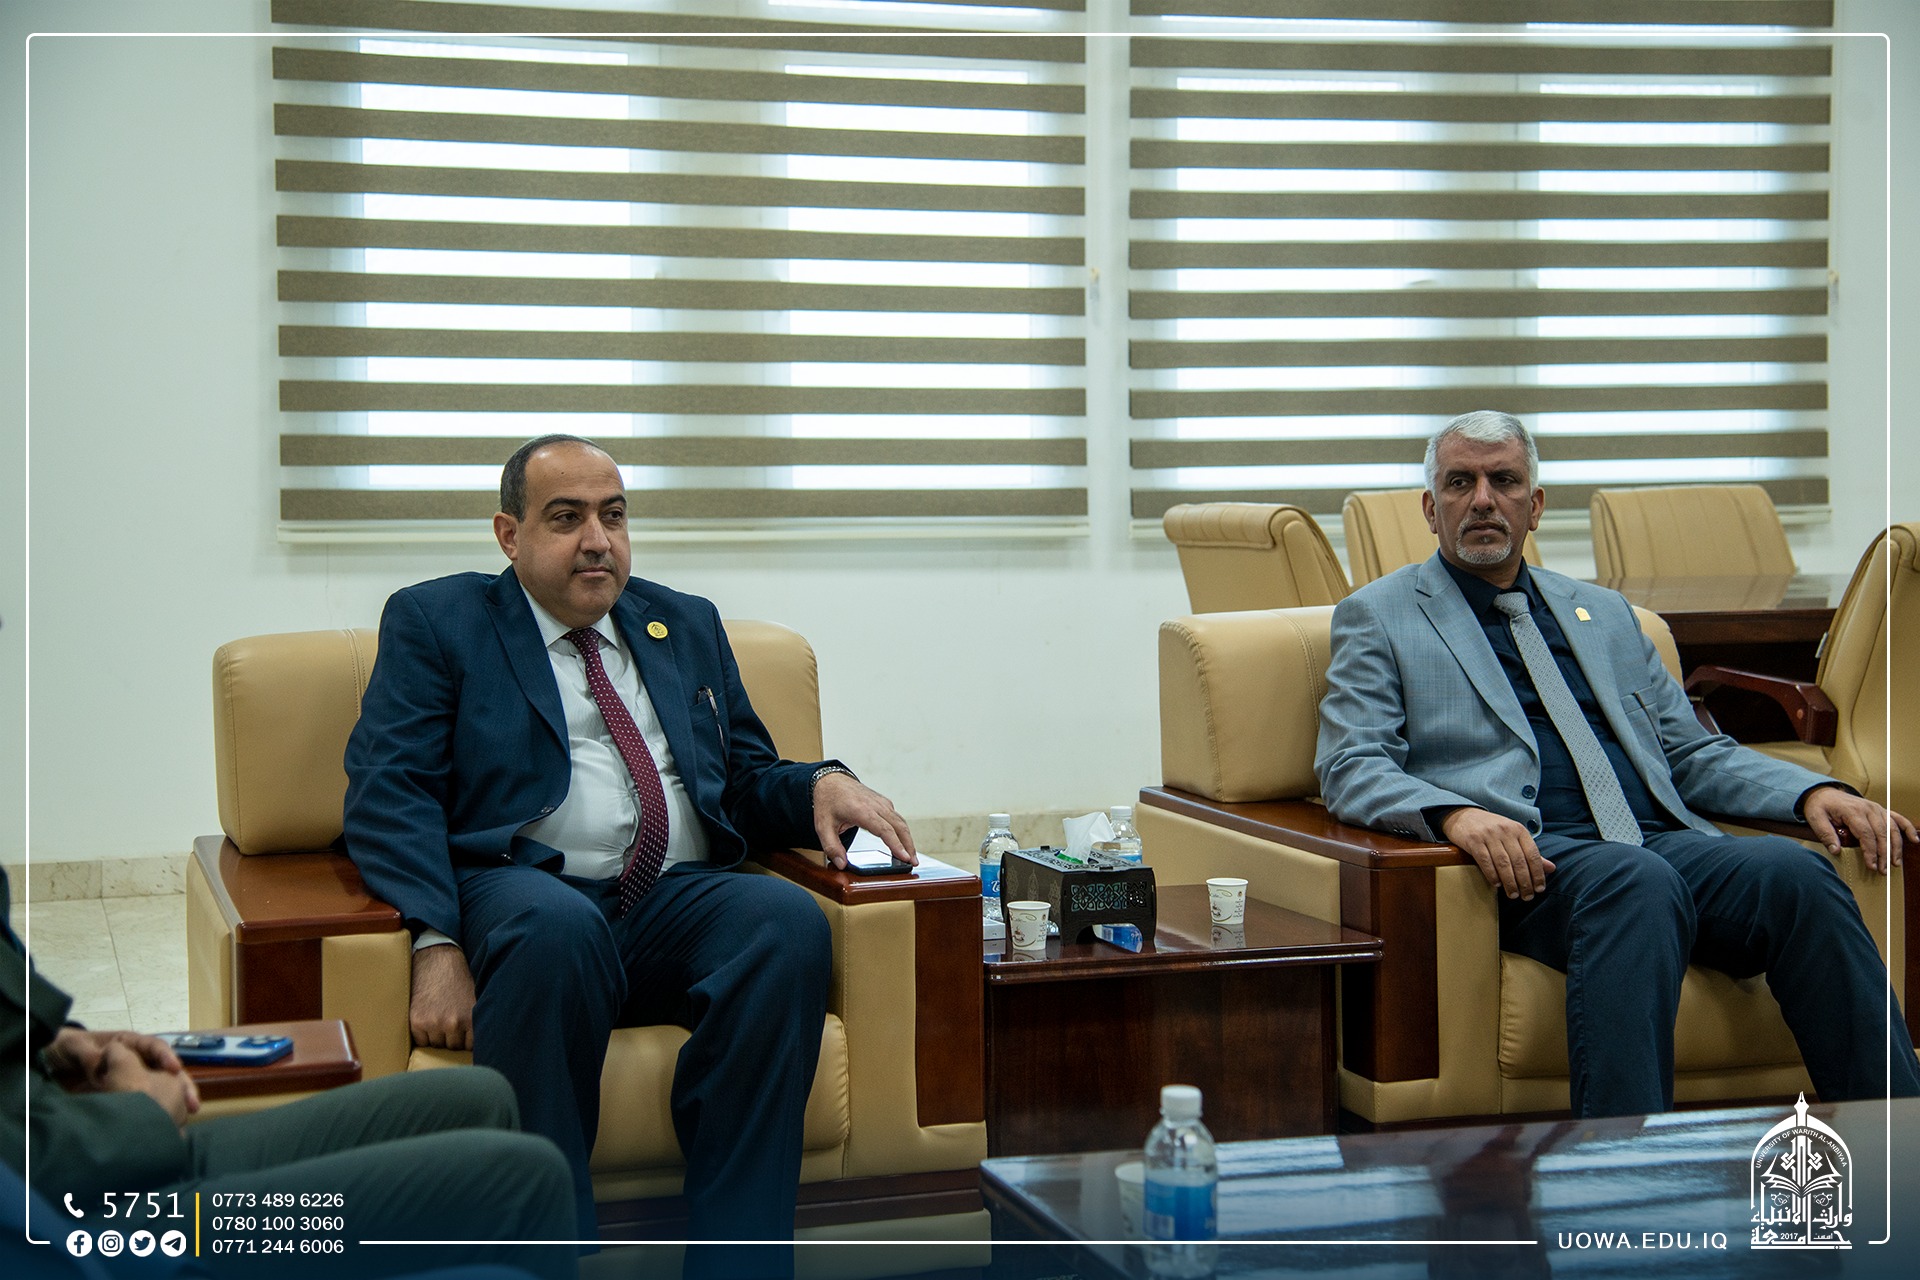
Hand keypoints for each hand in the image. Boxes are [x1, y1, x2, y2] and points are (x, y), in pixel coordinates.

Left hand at [67, 1041, 199, 1127]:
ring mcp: (134, 1078)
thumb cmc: (69, 1049)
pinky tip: (169, 1125)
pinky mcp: (129, 1095)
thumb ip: (86, 1053)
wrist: (54, 1064)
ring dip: (178, 1100)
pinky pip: (150, 1102)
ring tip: (188, 1115)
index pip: (153, 1047)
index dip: (166, 1056)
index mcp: (128, 1043)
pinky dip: (161, 1113)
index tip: (174, 1069)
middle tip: (191, 1102)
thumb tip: (100, 1063)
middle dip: (182, 1084)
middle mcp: (136, 1060)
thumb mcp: (73, 1046)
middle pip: (166, 1070)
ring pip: (164, 1087)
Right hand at [410, 944, 475, 1050]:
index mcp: (470, 1019)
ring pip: (436, 1045)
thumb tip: (488, 1041)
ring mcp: (433, 1023)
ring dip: (437, 1037)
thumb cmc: (460, 979)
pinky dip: (422, 1034)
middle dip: (452, 1038)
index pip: (470, 1046)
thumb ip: (478, 1021)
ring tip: (438, 1018)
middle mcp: (452, 1023)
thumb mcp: (476, 999)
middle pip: (452, 1046)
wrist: (438, 960)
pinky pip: (420, 1042)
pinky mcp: (416, 1022)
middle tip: (449, 1022)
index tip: (464, 1033)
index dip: (466, 1040)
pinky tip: (427, 1019)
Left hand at [812, 772, 916, 869]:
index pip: (884, 829)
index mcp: (861, 810)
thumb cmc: (827, 801)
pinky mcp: (883, 803)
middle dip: (908, 845)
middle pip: (899, 826)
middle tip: (913, 862)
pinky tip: (902, 842)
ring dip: (908, 839)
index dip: (896, 844)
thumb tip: (841, 864)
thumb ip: (831, 847)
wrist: (830, 780)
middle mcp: (875, 805)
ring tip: (911, 856)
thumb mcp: (822, 827)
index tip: (905, 857)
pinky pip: (897, 818)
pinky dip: (903, 831)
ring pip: (901, 822)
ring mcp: (881, 803)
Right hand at [1440, 807, 1554, 900]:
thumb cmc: (1491, 829)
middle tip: (1527, 897)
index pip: (1533, 854)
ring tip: (1513, 895)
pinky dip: (1492, 875)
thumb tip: (1551, 869)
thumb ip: (1530, 853)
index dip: (1538, 874)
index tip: (1539, 889)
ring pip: (1503, 863)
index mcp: (1518, 830)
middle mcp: (1505, 831)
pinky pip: (1485, 861)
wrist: (1463, 816)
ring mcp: (1489, 835)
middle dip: (1525, 882)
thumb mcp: (1513, 836)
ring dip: (1510, 882)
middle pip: (1519, 861)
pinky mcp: (1473, 840)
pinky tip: (1496, 884)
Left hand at [1804, 785, 1915, 873]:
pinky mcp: (1880, 810)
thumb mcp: (1815, 818)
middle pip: (1881, 833)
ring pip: (1892, 829)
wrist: (1823, 792)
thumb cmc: (1820, 807)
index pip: (1866, 834)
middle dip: (1884, 854)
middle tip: (1883, 871)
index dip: (1870, 851)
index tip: (1871, 866)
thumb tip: (1836, 851)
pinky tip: (1915, 840)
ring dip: (1895, 847)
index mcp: (1852, 811)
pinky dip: (1907, 828)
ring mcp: (1876, 808)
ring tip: (1895, 863)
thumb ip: (1825, 834)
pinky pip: (1898, 818)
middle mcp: (1868, 808)